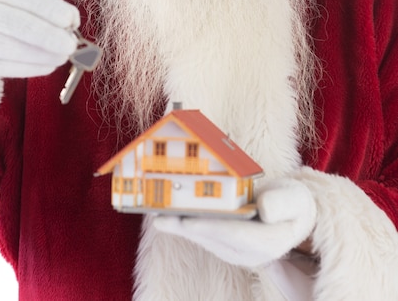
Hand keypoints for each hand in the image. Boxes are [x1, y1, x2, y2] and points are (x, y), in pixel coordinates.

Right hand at [0, 0, 79, 77]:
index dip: (46, 7)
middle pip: (10, 22)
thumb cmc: (4, 11)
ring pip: (3, 47)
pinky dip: (27, 68)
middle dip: (46, 35)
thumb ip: (38, 6)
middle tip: (71, 44)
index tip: (71, 19)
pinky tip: (47, 66)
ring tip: (63, 57)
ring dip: (39, 54)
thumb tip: (71, 23)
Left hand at [153, 178, 315, 267]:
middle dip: (187, 228)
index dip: (214, 227)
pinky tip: (166, 215)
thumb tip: (264, 209)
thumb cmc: (293, 202)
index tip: (191, 221)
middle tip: (161, 217)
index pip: (239, 235)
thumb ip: (282, 203)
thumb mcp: (295, 199)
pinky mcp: (226, 246)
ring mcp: (237, 252)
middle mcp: (251, 253)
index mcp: (271, 242)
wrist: (291, 214)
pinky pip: (203, 236)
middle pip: (214, 239)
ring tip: (156, 215)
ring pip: (204, 239)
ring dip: (179, 227)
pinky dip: (184, 225)